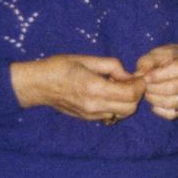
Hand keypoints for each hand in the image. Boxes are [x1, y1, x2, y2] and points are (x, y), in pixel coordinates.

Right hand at [11, 55, 144, 123]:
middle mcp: (95, 105)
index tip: (139, 76)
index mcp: (95, 88)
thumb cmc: (60, 67)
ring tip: (117, 87)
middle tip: (130, 81)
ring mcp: (90, 114)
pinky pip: (110, 115)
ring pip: (122, 114)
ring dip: (126, 102)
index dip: (140, 85)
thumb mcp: (86, 59)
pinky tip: (107, 94)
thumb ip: (112, 66)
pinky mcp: (87, 118)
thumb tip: (128, 75)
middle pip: (130, 108)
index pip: (131, 94)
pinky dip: (116, 106)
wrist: (37, 84)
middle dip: (136, 95)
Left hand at [135, 43, 177, 119]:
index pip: (177, 69)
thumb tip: (140, 74)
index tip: (146, 77)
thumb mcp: (155, 55)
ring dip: (155, 99)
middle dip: (154, 88)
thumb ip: (146, 62)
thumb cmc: (166, 59)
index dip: (159, 75)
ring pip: (173, 102)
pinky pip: (173, 114)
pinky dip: (160, 111)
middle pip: (174, 88)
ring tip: (148, 93)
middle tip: (145, 86)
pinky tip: (154, 103)